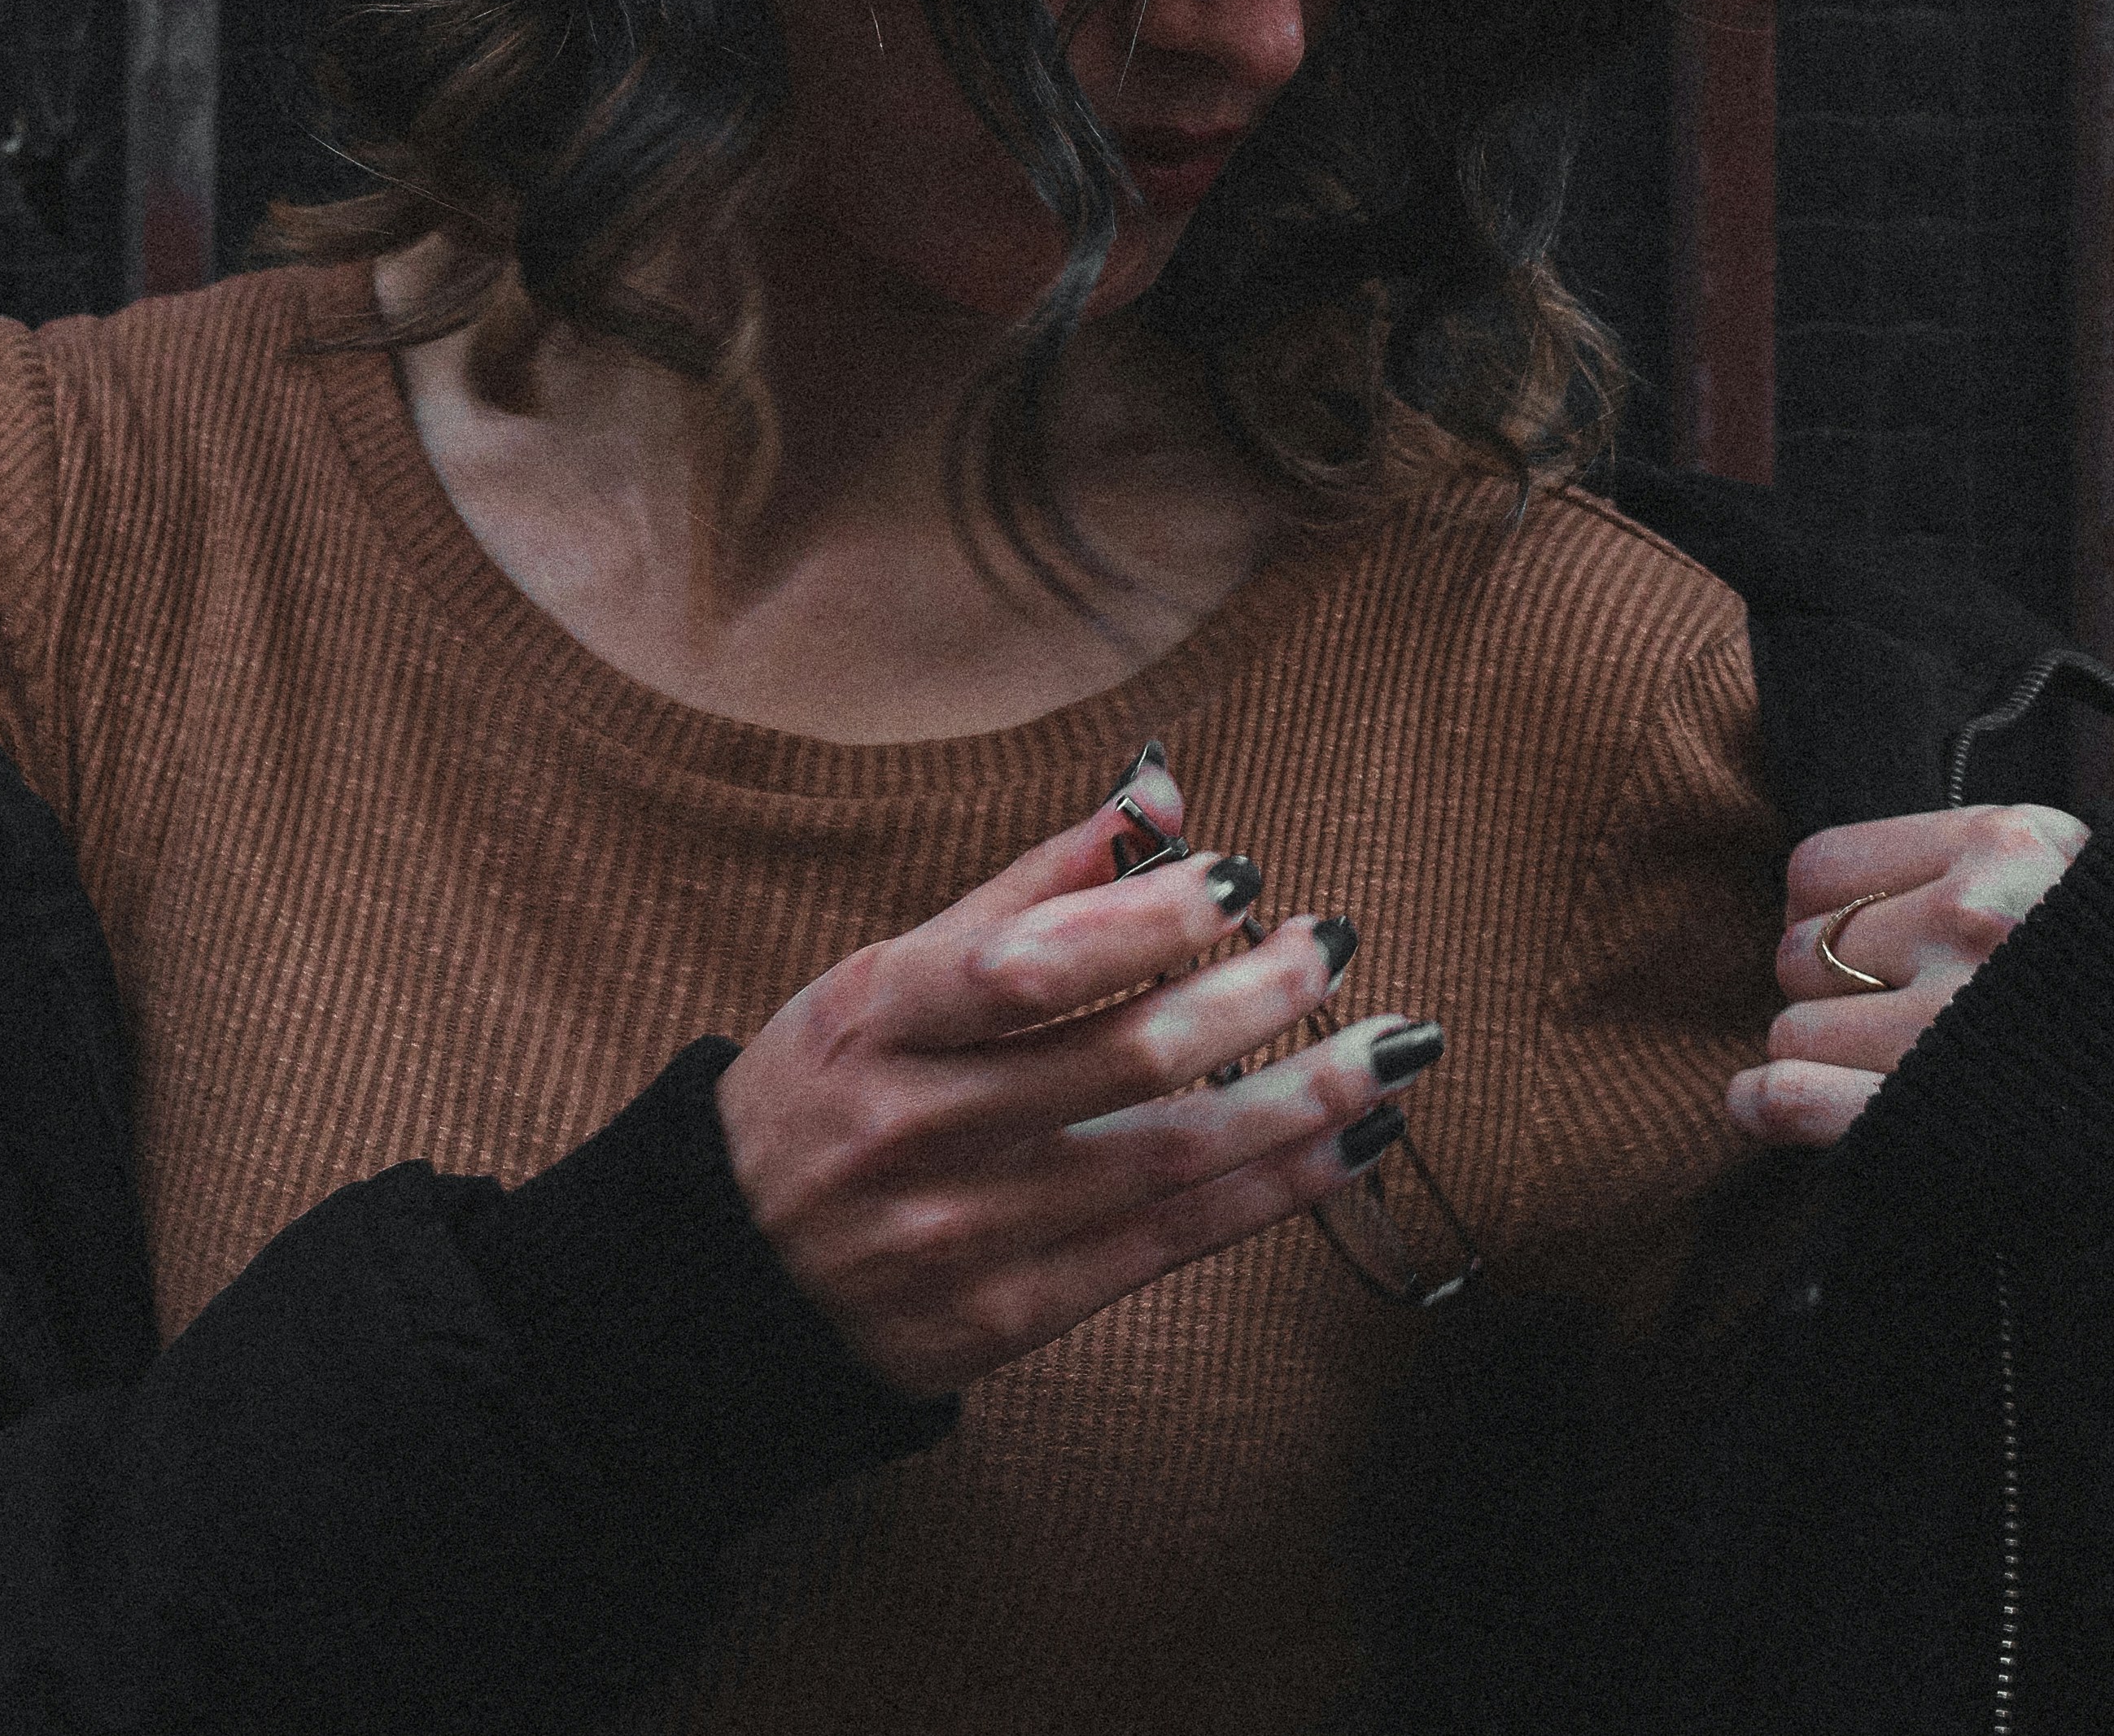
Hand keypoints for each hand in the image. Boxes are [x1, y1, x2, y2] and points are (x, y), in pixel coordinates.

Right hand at [715, 761, 1441, 1394]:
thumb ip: (1030, 887)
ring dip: (1297, 1101)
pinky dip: (1269, 1195)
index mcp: (881, 1018)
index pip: (1034, 963)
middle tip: (1332, 944)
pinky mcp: (1007, 1317)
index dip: (1149, 919)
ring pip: (1164, 1162)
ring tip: (1387, 1051)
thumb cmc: (825, 1091)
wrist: (726, 1280)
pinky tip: (1346, 1150)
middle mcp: (919, 1128)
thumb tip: (1161, 795)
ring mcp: (964, 1234)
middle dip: (1251, 998)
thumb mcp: (886, 972)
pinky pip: (1165, 1248)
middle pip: (1120, 1061)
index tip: (1242, 878)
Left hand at [1724, 802, 2089, 1148]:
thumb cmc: (2109, 968)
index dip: (1827, 913)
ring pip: (1796, 1030)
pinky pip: (1797, 1095)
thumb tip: (1820, 892)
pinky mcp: (1940, 1112)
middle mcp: (1974, 923)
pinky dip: (1771, 1104)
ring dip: (1824, 1056)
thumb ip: (1957, 860)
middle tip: (1889, 1016)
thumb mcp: (2058, 872)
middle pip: (1802, 952)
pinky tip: (1762, 1102)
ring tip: (1891, 1067)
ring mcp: (1956, 1021)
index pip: (1818, 870)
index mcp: (1999, 847)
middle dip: (1829, 988)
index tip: (1864, 943)